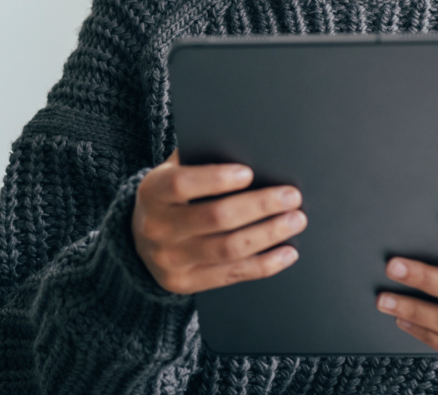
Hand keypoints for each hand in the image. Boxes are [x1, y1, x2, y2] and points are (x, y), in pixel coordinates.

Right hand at [132, 149, 305, 294]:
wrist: (141, 238)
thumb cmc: (173, 194)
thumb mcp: (176, 170)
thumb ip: (203, 160)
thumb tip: (252, 153)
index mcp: (152, 192)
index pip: (182, 184)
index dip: (216, 179)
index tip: (249, 172)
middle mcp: (157, 228)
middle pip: (215, 218)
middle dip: (260, 206)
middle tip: (291, 196)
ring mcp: (170, 260)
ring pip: (229, 249)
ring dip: (269, 234)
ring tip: (296, 220)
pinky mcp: (185, 284)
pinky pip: (232, 275)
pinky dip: (265, 264)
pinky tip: (287, 252)